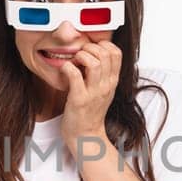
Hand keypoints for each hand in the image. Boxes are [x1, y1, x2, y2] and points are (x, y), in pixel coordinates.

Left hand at [57, 34, 121, 154]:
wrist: (86, 136)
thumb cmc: (91, 111)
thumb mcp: (105, 90)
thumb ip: (104, 73)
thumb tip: (97, 53)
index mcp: (112, 81)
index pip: (116, 52)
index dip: (103, 45)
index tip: (92, 49)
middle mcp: (106, 85)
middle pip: (105, 54)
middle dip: (90, 48)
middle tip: (80, 54)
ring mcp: (93, 93)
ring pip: (94, 63)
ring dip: (81, 56)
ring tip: (75, 61)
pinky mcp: (79, 99)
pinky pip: (74, 75)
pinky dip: (68, 67)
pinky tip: (65, 70)